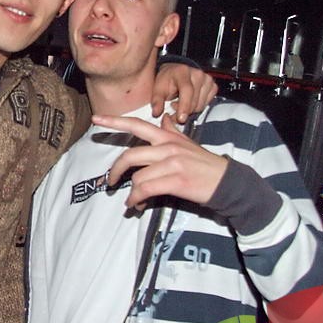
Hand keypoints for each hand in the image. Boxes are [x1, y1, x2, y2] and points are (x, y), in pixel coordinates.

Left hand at [92, 114, 227, 209]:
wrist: (227, 181)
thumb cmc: (205, 164)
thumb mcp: (188, 143)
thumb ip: (172, 131)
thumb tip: (164, 117)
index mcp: (167, 136)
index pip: (137, 125)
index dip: (114, 122)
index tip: (95, 120)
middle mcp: (167, 146)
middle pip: (130, 155)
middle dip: (115, 170)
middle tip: (111, 182)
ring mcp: (171, 163)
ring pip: (137, 176)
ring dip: (130, 192)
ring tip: (133, 200)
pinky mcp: (175, 180)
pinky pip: (145, 189)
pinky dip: (136, 199)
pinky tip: (136, 204)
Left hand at [152, 63, 217, 122]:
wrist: (175, 72)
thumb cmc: (167, 79)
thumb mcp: (157, 88)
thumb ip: (156, 101)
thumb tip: (156, 113)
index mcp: (182, 72)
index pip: (187, 90)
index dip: (184, 106)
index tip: (180, 119)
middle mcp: (197, 74)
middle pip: (194, 101)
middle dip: (183, 111)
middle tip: (173, 109)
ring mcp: (207, 79)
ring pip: (201, 105)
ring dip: (190, 109)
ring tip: (180, 103)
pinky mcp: (213, 86)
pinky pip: (207, 104)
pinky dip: (198, 106)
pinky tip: (190, 101)